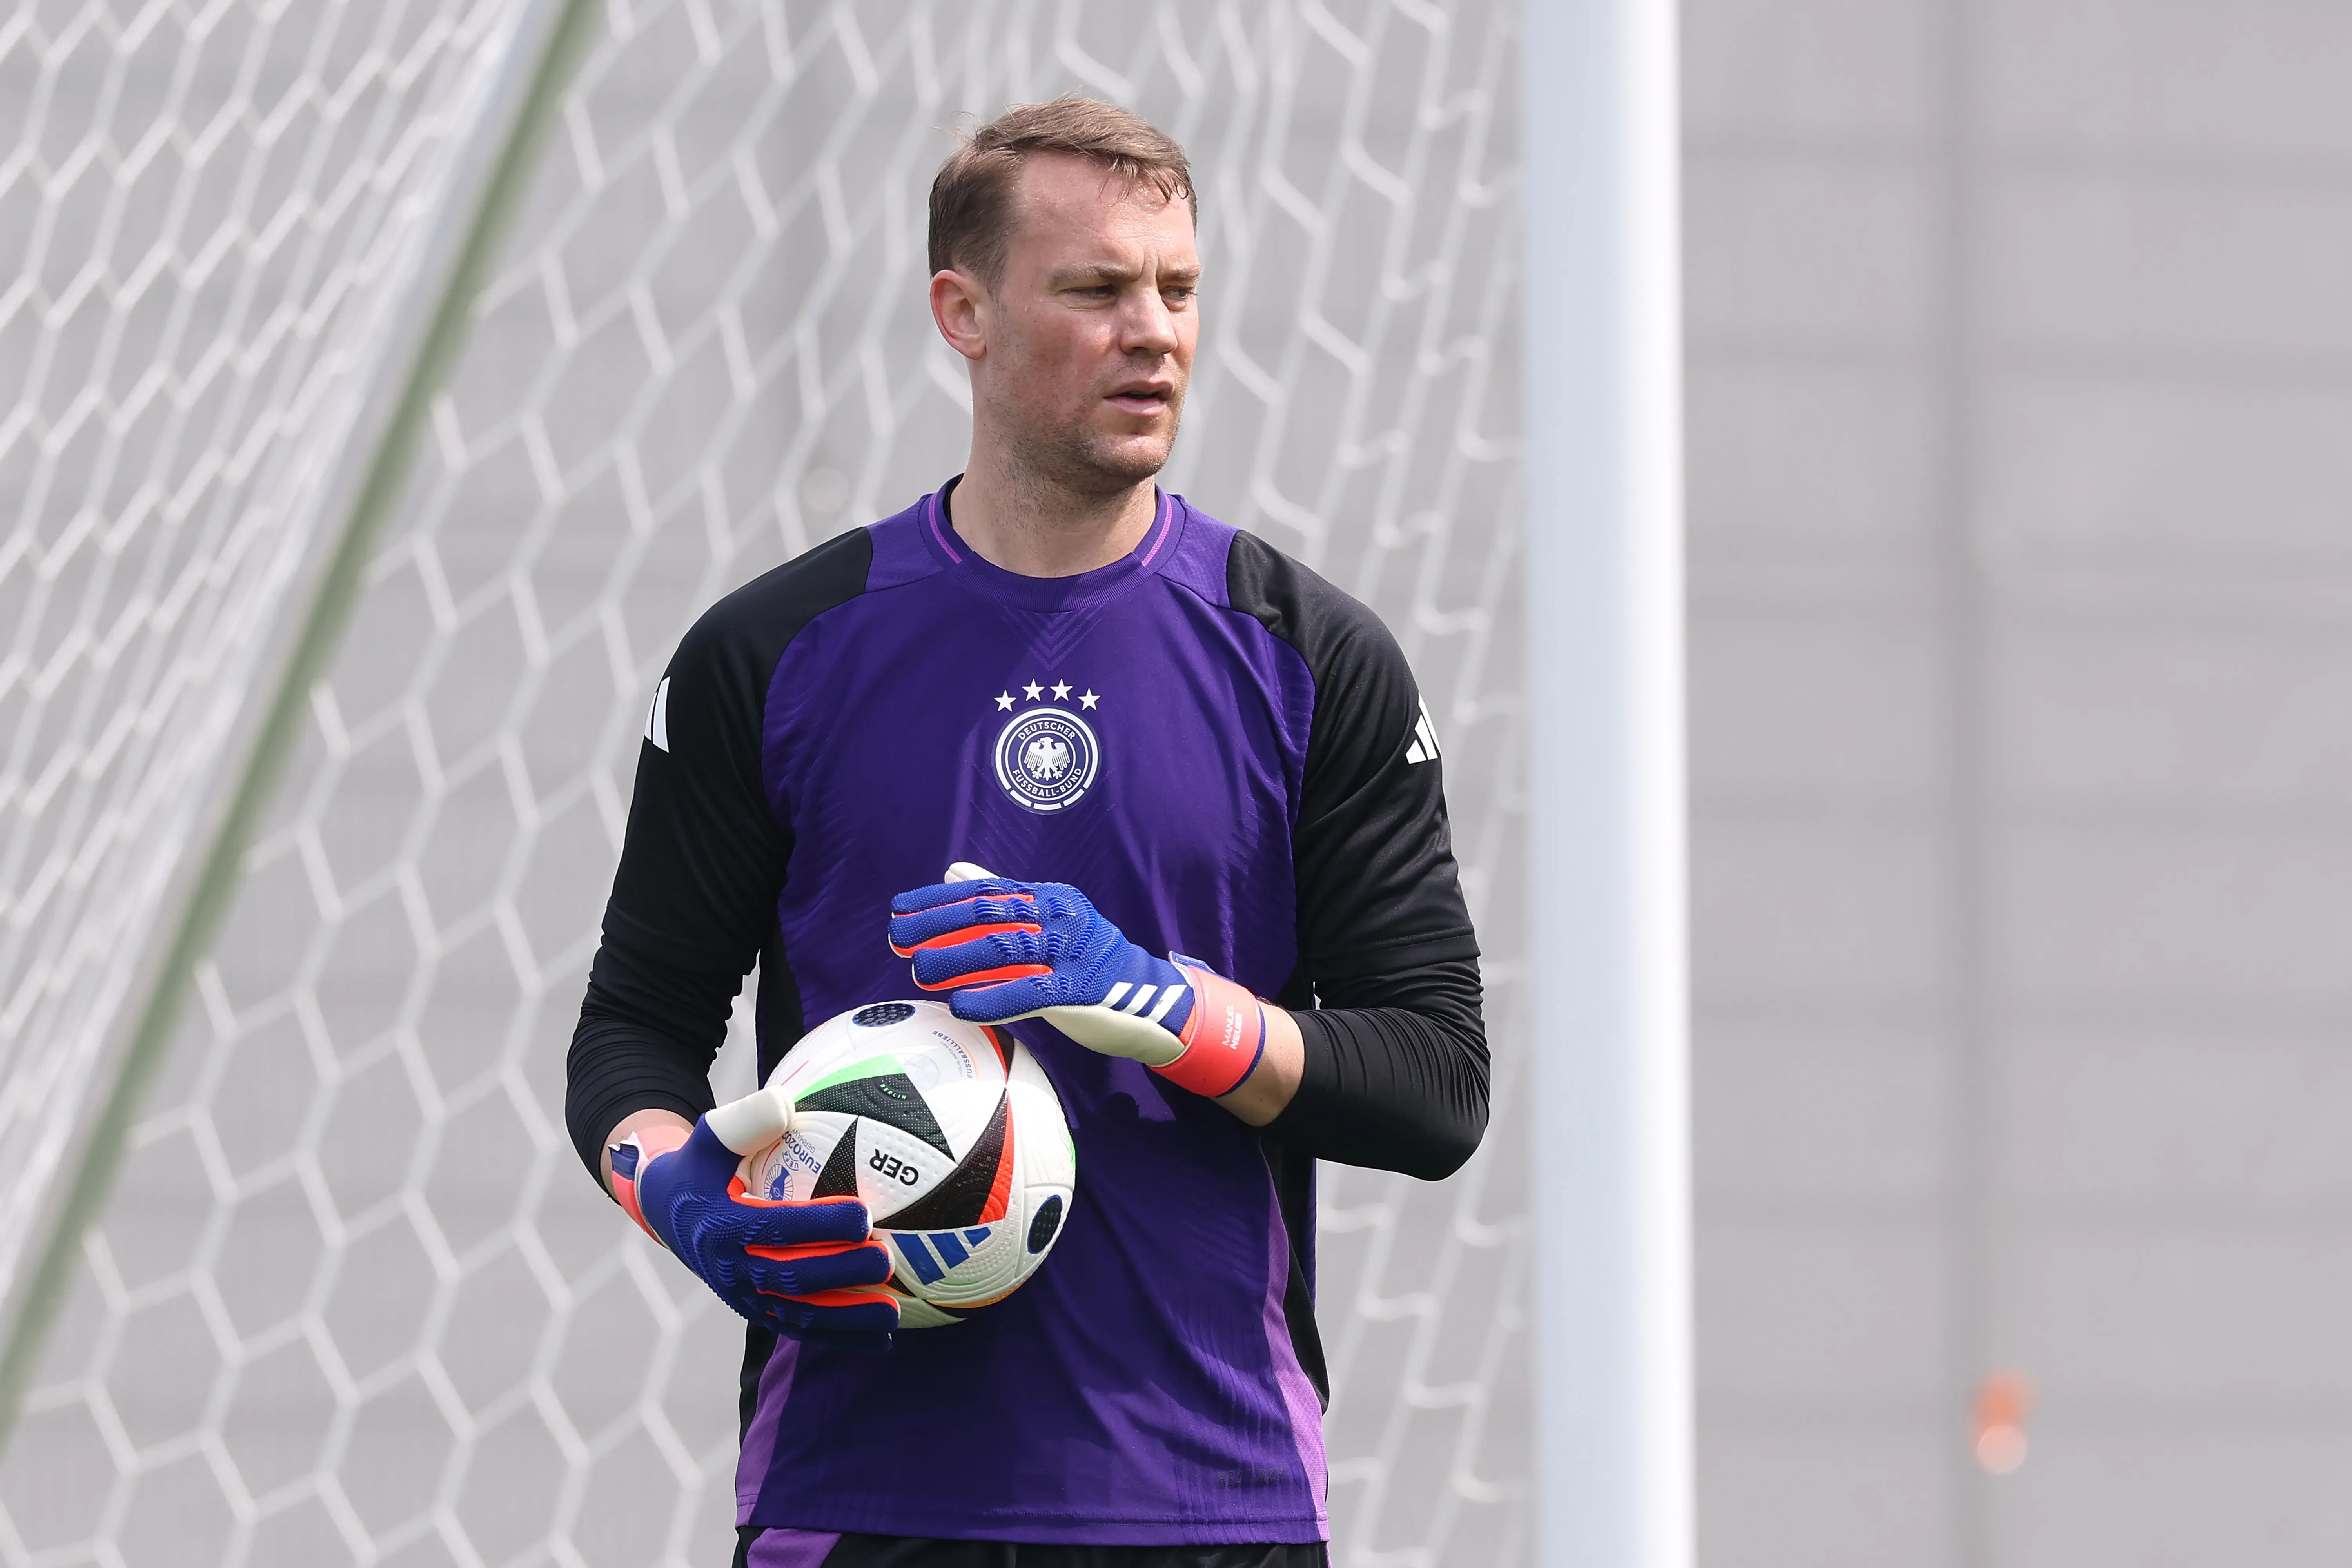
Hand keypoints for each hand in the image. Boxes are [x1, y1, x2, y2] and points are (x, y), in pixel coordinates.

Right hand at [609, 1089, 897, 1347]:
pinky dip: (839, 1338)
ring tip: (893, 1313)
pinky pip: (799, 1330)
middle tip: (886, 1261)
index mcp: (722, 1225)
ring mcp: (744, 1297)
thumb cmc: (702, 1164)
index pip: (776, 1228)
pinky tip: (881, 1341)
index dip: (820, 1225)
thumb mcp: (711, 1135)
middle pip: (793, 1277)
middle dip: (842, 1273)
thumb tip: (785, 1102)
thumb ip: (745, 1119)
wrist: (670, 1212)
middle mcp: (731, 1269)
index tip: (864, 1214)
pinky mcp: (756, 1312)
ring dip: (848, 1318)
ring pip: (800, 1315)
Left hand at [888, 863, 1266, 1098]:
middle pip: (992, 913)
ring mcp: (1076, 950)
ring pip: (1008, 948)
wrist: (1152, 999)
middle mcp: (1063, 915)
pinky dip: (994, 998)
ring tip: (920, 969)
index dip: (940, 901)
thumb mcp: (1047, 924)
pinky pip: (1034, 990)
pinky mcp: (1085, 989)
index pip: (987, 891)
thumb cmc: (1086, 963)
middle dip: (940, 924)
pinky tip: (961, 1006)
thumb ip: (1003, 900)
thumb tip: (952, 870)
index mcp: (1050, 897)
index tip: (899, 910)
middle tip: (898, 937)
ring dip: (959, 958)